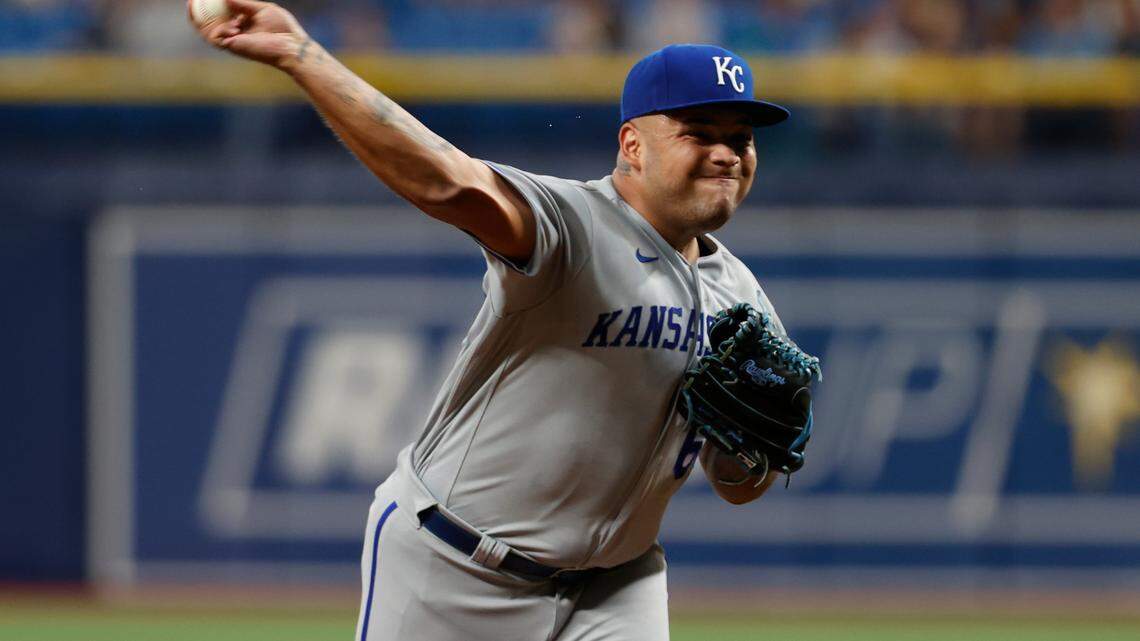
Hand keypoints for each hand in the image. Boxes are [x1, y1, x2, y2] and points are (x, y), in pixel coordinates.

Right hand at [188, 0, 309, 69]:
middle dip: (196, 13)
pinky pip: (216, 37)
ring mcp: (233, 41)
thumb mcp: (261, 9)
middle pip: (208, 24)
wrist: (291, 45)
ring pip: (207, 32)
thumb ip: (243, 3)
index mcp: (242, 23)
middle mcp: (235, 33)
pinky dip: (221, 29)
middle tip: (190, 1)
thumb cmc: (282, 28)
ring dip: (203, 20)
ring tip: (196, 6)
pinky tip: (234, 25)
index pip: (220, 15)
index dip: (209, 6)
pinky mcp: (234, 48)